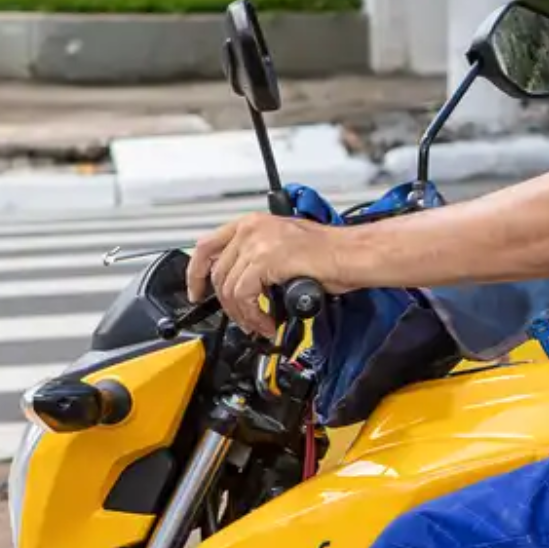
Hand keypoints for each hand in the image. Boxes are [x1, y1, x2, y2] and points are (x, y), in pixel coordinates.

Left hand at [186, 214, 348, 335]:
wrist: (352, 255)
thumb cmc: (332, 253)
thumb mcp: (285, 246)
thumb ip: (259, 256)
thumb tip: (242, 281)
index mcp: (255, 223)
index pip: (207, 246)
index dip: (196, 273)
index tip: (196, 292)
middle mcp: (252, 229)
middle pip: (217, 273)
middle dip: (226, 305)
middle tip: (241, 320)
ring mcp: (258, 243)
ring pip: (228, 289)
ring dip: (242, 315)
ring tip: (259, 324)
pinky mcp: (265, 260)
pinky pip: (244, 297)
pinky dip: (253, 316)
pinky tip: (267, 322)